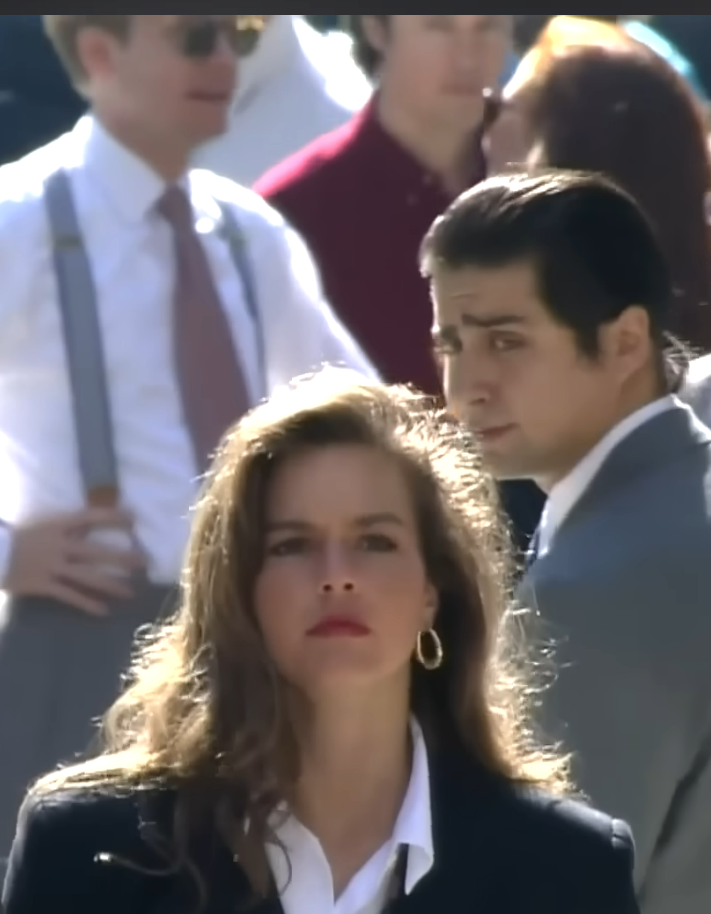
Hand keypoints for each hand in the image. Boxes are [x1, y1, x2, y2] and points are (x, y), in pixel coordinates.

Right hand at [4, 508, 146, 615]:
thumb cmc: (21, 535)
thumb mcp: (45, 524)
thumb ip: (68, 526)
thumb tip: (94, 525)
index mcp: (57, 525)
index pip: (90, 518)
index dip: (112, 517)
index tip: (134, 519)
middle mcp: (58, 546)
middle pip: (95, 552)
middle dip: (121, 557)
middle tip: (145, 562)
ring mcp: (52, 567)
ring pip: (87, 577)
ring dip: (111, 584)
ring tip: (132, 591)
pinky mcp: (44, 586)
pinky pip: (70, 596)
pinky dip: (87, 603)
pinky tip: (104, 611)